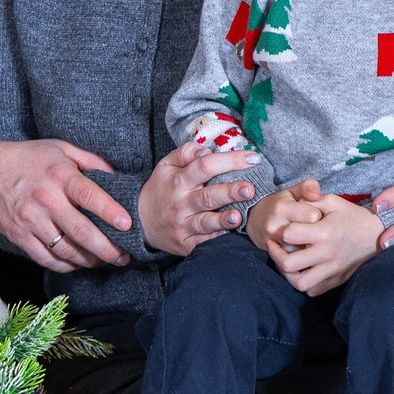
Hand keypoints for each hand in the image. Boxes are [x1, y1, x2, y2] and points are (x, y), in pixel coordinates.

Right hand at [0, 137, 129, 273]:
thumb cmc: (27, 158)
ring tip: (104, 261)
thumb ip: (90, 160)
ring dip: (89, 261)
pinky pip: (46, 259)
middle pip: (81, 232)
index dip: (111, 213)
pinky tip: (78, 264)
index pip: (91, 196)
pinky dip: (65, 266)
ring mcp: (32, 221)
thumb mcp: (61, 148)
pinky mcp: (19, 236)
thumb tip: (117, 176)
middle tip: (123, 257)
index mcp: (60, 176)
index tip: (128, 225)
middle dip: (106, 249)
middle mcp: (47, 200)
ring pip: (66, 250)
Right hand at [140, 137, 259, 258]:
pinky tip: (229, 234)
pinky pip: (203, 243)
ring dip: (224, 220)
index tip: (252, 158)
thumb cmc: (161, 189)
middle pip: (208, 196)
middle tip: (250, 188)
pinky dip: (216, 239)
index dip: (229, 160)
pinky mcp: (185, 244)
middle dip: (230, 192)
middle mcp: (182, 203)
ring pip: (206, 222)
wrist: (141, 222)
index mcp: (180, 181)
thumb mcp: (166, 165)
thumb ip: (185, 153)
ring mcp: (183, 225)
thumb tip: (206, 149)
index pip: (205, 166)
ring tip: (239, 216)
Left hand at [263, 179, 382, 296]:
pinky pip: (312, 291)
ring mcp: (331, 270)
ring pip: (299, 283)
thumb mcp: (334, 201)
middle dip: (276, 255)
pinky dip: (303, 283)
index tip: (283, 229)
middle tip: (275, 246)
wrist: (377, 235)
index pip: (290, 235)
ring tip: (286, 262)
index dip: (282, 231)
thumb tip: (293, 202)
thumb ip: (311, 199)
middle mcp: (327, 254)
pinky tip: (302, 270)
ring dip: (287, 274)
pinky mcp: (335, 281)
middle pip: (288, 264)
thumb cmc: (352, 216)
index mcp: (325, 232)